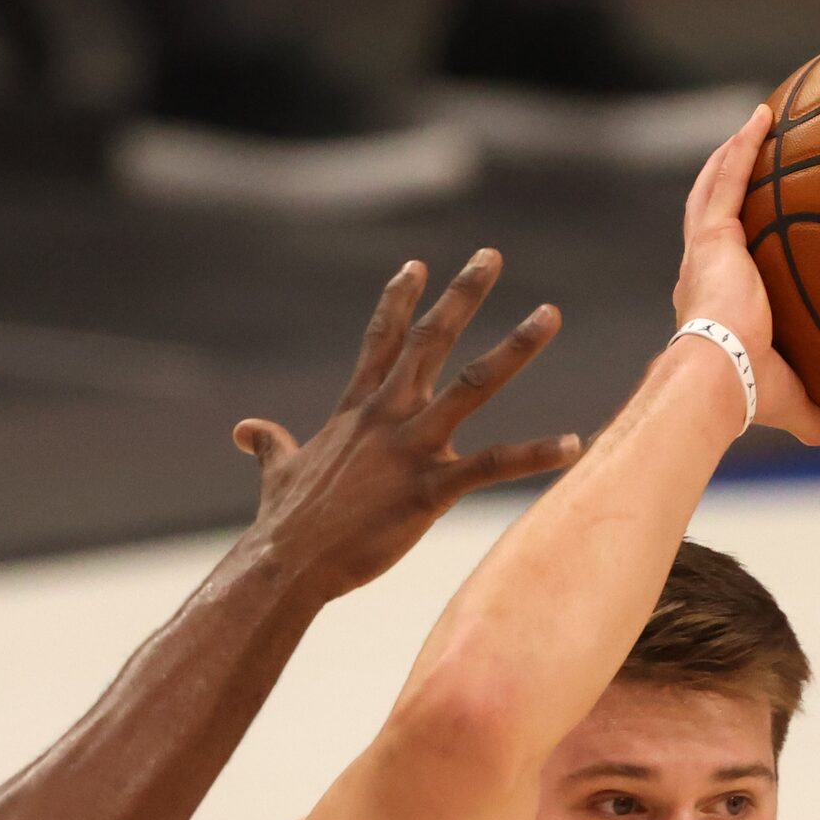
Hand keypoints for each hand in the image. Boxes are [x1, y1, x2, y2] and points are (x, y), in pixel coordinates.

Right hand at [232, 250, 584, 600]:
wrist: (286, 564)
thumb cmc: (284, 523)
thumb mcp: (278, 471)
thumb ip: (270, 444)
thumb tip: (244, 431)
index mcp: (357, 411)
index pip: (381, 341)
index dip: (399, 300)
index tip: (417, 264)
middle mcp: (387, 416)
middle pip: (430, 341)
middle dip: (462, 295)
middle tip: (491, 255)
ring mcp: (411, 449)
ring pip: (473, 385)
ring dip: (515, 347)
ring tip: (549, 314)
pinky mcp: (429, 490)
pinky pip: (492, 465)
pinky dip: (535, 455)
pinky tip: (575, 442)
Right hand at [672, 105, 819, 446]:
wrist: (717, 377)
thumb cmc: (745, 393)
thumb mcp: (792, 401)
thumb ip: (819, 412)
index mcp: (712, 304)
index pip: (722, 262)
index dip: (734, 239)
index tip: (756, 223)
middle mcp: (701, 271)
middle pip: (711, 215)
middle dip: (729, 183)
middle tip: (753, 156)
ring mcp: (703, 251)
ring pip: (711, 188)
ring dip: (732, 154)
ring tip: (758, 121)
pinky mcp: (712, 236)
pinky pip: (726, 179)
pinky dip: (741, 146)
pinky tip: (763, 116)